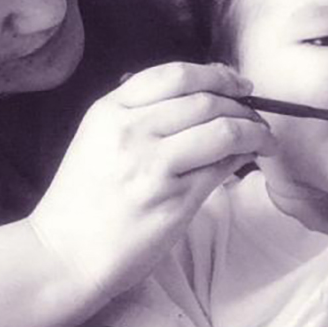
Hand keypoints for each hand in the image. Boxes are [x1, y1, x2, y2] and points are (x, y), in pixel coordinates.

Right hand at [29, 62, 276, 301]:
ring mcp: (153, 166)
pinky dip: (243, 157)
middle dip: (240, 103)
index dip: (216, 74)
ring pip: (222, 129)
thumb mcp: (97, 138)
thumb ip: (138, 113)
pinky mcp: (174, 201)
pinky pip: (222, 168)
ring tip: (263, 137)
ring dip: (253, 130)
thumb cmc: (82, 198)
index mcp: (110, 111)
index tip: (236, 83)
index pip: (174, 75)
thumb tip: (202, 96)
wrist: (65, 252)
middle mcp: (131, 132)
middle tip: (255, 113)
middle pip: (205, 99)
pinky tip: (248, 158)